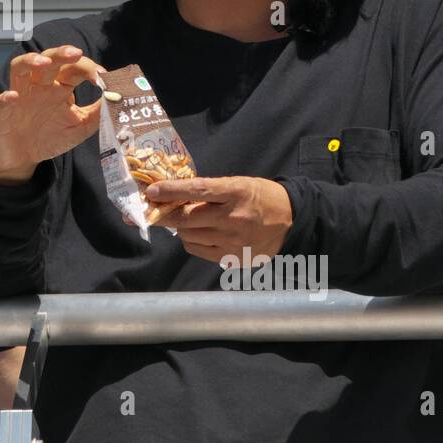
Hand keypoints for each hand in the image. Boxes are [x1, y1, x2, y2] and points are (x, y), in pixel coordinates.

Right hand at [0, 45, 104, 183]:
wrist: (21, 157)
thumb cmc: (49, 137)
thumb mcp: (80, 127)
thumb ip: (98, 114)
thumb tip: (117, 100)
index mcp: (59, 87)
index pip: (74, 69)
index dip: (89, 68)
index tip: (104, 77)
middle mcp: (40, 85)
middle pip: (49, 61)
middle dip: (62, 54)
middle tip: (77, 54)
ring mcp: (20, 95)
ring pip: (21, 68)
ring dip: (31, 61)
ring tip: (44, 62)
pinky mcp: (3, 112)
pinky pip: (2, 100)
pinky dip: (6, 97)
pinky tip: (13, 96)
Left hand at [145, 176, 292, 265]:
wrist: (291, 220)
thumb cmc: (259, 196)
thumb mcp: (237, 184)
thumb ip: (209, 190)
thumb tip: (174, 196)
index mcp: (236, 193)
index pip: (196, 191)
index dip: (170, 191)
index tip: (152, 191)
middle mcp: (234, 218)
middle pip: (187, 218)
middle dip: (164, 214)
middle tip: (152, 209)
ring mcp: (233, 241)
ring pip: (188, 236)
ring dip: (179, 227)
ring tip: (183, 220)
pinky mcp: (232, 258)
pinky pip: (197, 250)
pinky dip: (190, 240)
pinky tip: (196, 233)